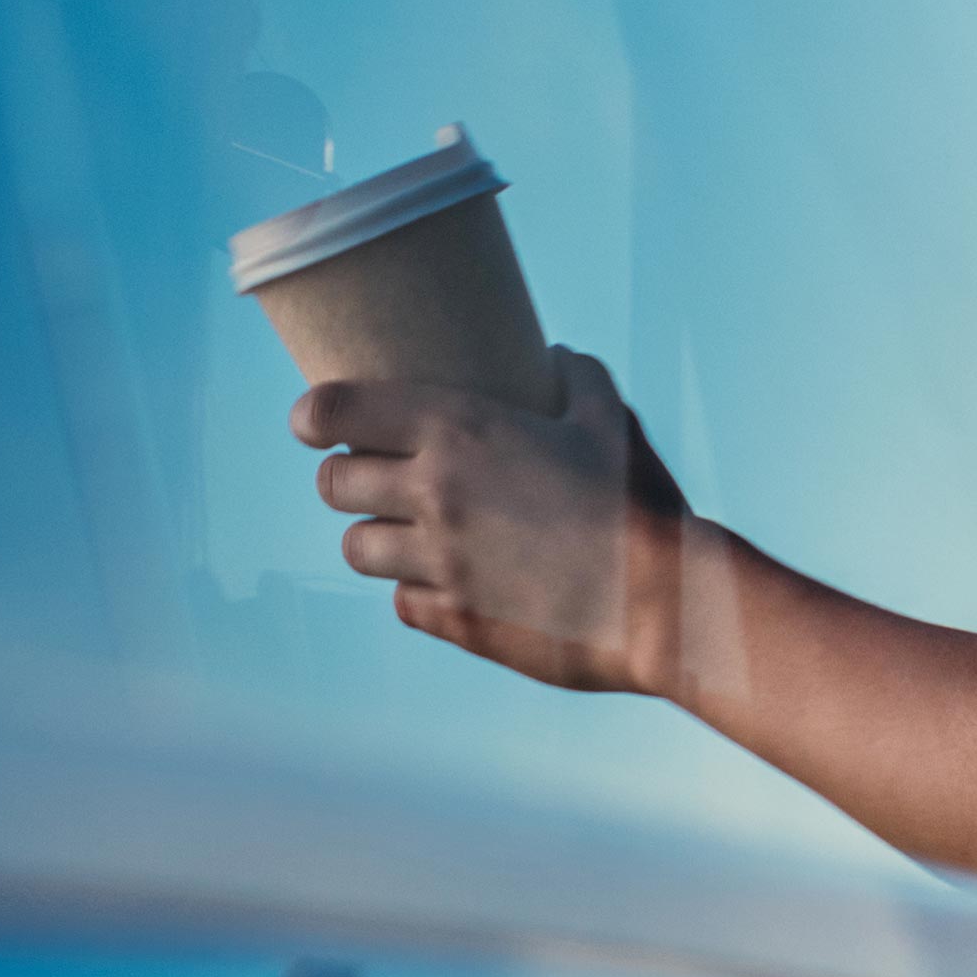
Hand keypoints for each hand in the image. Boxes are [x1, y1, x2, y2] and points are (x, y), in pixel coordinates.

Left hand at [301, 348, 701, 697]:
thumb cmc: (640, 504)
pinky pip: (403, 603)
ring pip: (356, 548)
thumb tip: (557, 356)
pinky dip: (417, 593)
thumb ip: (577, 377)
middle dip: (345, 479)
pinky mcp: (456, 620)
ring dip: (375, 539)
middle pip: (334, 484)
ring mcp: (440, 563)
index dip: (313, 415)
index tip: (313, 423)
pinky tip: (447, 585)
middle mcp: (435, 494)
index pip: (337, 411)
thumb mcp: (611, 421)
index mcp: (459, 431)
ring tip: (404, 537)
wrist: (664, 605)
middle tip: (370, 480)